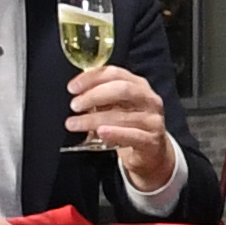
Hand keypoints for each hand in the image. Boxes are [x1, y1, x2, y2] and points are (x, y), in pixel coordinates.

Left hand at [66, 62, 176, 196]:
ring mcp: (153, 120)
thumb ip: (101, 96)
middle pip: (122, 89)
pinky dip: (115, 133)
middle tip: (75, 105)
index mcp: (139, 86)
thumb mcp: (118, 106)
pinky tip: (100, 132)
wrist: (151, 151)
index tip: (72, 88)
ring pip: (122, 116)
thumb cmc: (130, 125)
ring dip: (93, 119)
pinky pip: (133, 136)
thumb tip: (77, 92)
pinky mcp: (153, 140)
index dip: (91, 78)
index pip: (114, 73)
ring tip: (74, 124)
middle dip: (94, 96)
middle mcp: (149, 100)